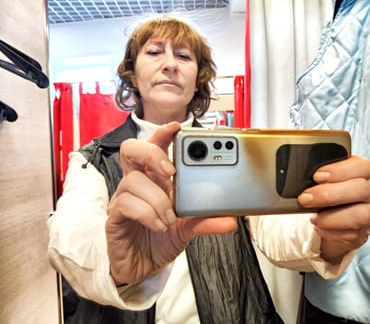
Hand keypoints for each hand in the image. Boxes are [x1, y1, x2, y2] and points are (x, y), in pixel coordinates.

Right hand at [105, 122, 236, 284]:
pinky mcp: (114, 216)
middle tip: (171, 170)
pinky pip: (126, 204)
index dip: (162, 133)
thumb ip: (205, 222)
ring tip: (170, 218)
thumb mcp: (187, 229)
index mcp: (155, 179)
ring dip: (157, 199)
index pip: (154, 146)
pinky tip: (159, 225)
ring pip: (133, 180)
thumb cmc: (160, 240)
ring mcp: (123, 198)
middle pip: (132, 150)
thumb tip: (229, 221)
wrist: (142, 268)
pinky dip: (147, 213)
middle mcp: (137, 184)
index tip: (178, 127)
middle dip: (152, 153)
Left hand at [297, 155, 369, 262]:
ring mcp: (369, 214)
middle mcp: (368, 192)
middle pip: (361, 189)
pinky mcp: (361, 233)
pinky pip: (351, 234)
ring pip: (360, 215)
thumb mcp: (324, 180)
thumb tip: (296, 177)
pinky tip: (318, 226)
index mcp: (360, 173)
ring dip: (330, 217)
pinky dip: (330, 231)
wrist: (333, 219)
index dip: (340, 170)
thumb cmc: (327, 194)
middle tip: (305, 198)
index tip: (317, 176)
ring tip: (313, 217)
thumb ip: (318, 176)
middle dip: (329, 195)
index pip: (363, 166)